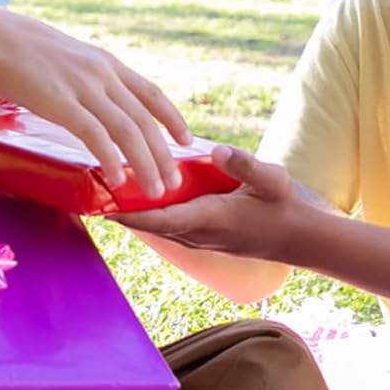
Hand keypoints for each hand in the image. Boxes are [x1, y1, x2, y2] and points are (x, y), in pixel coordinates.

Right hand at [0, 9, 192, 198]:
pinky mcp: (60, 102)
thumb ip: (86, 77)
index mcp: (106, 63)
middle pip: (144, 120)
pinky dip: (111, 158)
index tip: (187, 140)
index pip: (151, 93)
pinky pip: (95, 135)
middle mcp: (102, 75)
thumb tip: (93, 100)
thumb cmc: (19, 51)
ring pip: (127, 131)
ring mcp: (83, 87)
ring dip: (146, 164)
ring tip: (156, 190)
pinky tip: (119, 179)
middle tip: (175, 182)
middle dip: (164, 154)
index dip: (172, 118)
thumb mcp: (66, 58)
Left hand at [112, 144, 301, 259]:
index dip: (130, 214)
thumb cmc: (285, 207)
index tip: (102, 205)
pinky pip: (169, 227)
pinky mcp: (204, 236)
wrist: (299, 237)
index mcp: (212, 218)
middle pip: (150, 226)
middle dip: (122, 212)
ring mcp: (201, 238)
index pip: (162, 219)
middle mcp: (200, 233)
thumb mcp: (273, 180)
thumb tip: (217, 150)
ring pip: (158, 228)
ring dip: (134, 214)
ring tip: (107, 194)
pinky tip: (140, 199)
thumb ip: (245, 164)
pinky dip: (151, 215)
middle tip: (91, 191)